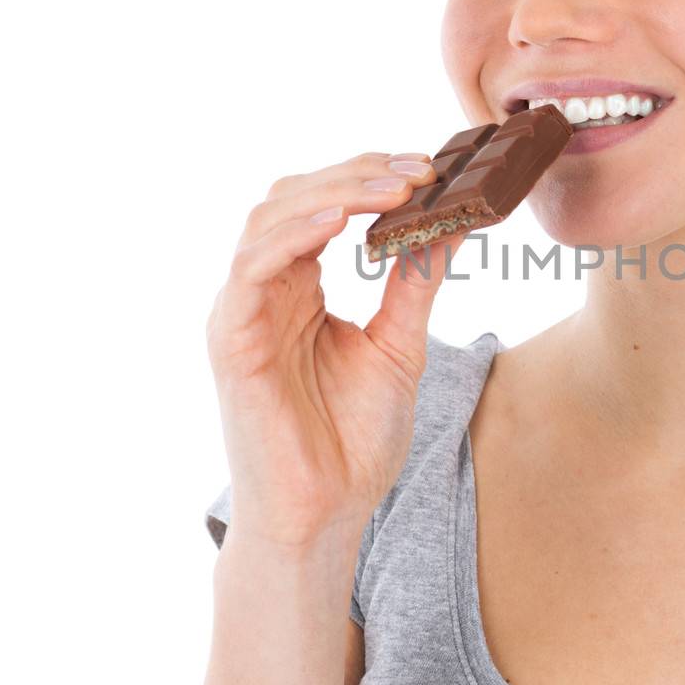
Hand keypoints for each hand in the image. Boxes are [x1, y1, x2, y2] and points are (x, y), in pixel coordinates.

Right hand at [204, 151, 467, 547]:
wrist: (325, 516)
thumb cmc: (351, 442)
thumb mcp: (398, 346)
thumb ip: (415, 283)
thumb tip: (454, 224)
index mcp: (299, 289)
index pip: (322, 207)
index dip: (368, 179)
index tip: (428, 168)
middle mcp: (265, 291)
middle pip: (294, 199)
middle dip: (356, 175)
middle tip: (417, 168)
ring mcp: (242, 312)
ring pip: (271, 219)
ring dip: (334, 194)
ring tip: (393, 188)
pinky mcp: (231, 340)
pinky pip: (252, 268)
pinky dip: (294, 236)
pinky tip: (340, 223)